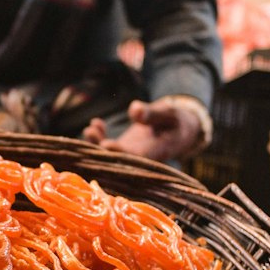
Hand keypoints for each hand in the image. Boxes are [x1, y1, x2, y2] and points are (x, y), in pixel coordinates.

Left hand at [82, 98, 206, 162]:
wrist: (179, 130)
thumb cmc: (177, 121)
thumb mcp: (170, 114)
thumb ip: (153, 113)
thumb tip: (134, 110)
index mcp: (156, 153)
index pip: (136, 158)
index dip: (120, 153)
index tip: (106, 144)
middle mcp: (141, 158)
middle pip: (118, 159)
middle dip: (102, 149)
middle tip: (90, 134)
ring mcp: (130, 154)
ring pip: (109, 155)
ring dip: (96, 143)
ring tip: (90, 129)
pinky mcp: (123, 149)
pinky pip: (107, 146)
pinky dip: (99, 136)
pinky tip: (96, 123)